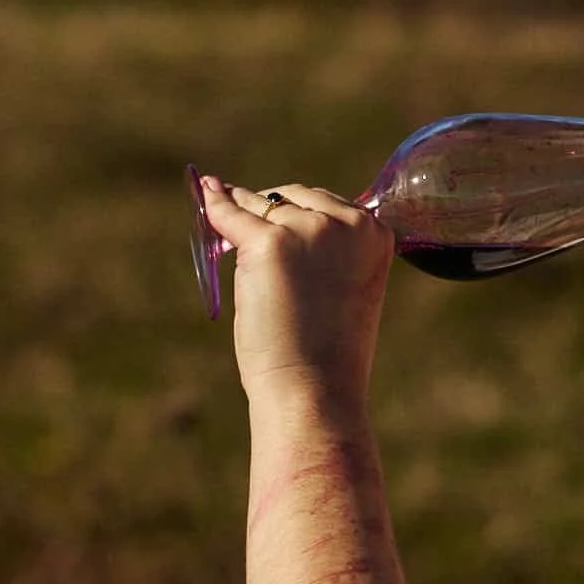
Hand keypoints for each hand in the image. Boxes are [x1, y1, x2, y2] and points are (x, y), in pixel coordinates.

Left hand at [199, 176, 393, 402]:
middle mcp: (347, 223)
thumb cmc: (328, 352)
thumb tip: (280, 221)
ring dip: (243, 208)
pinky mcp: (268, 243)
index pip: (329, 203)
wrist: (315, 388)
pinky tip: (207, 194)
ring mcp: (308, 230)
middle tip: (243, 217)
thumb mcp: (345, 287)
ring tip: (221, 202)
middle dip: (269, 207)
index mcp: (376, 234)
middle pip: (295, 197)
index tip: (274, 209)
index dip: (297, 208)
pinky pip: (232, 217)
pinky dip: (216, 207)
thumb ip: (329, 252)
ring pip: (264, 206)